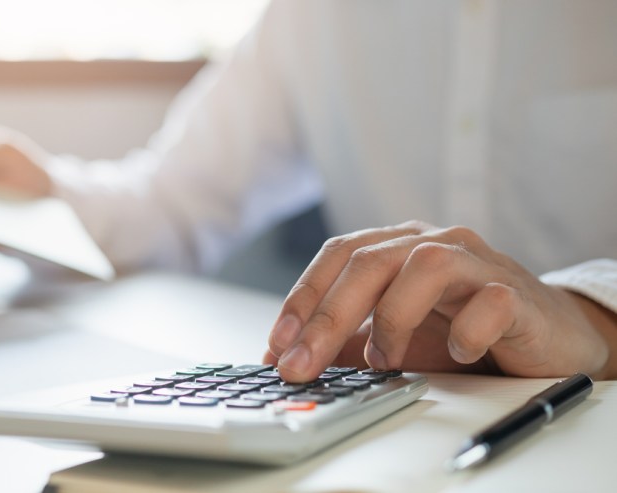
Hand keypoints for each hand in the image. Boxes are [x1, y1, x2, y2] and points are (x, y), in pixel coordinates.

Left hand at [264, 221, 614, 381]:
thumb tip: (284, 358)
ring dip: (394, 319)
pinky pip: (489, 302)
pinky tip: (456, 353)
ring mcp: (477, 263)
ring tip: (385, 359)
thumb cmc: (461, 327)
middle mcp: (433, 243)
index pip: (339, 253)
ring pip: (426, 265)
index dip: (304, 296)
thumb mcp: (392, 334)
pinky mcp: (517, 292)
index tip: (278, 344)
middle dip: (328, 316)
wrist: (542, 333)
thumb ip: (344, 340)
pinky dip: (465, 331)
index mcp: (398, 245)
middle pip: (370, 261)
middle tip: (303, 364)